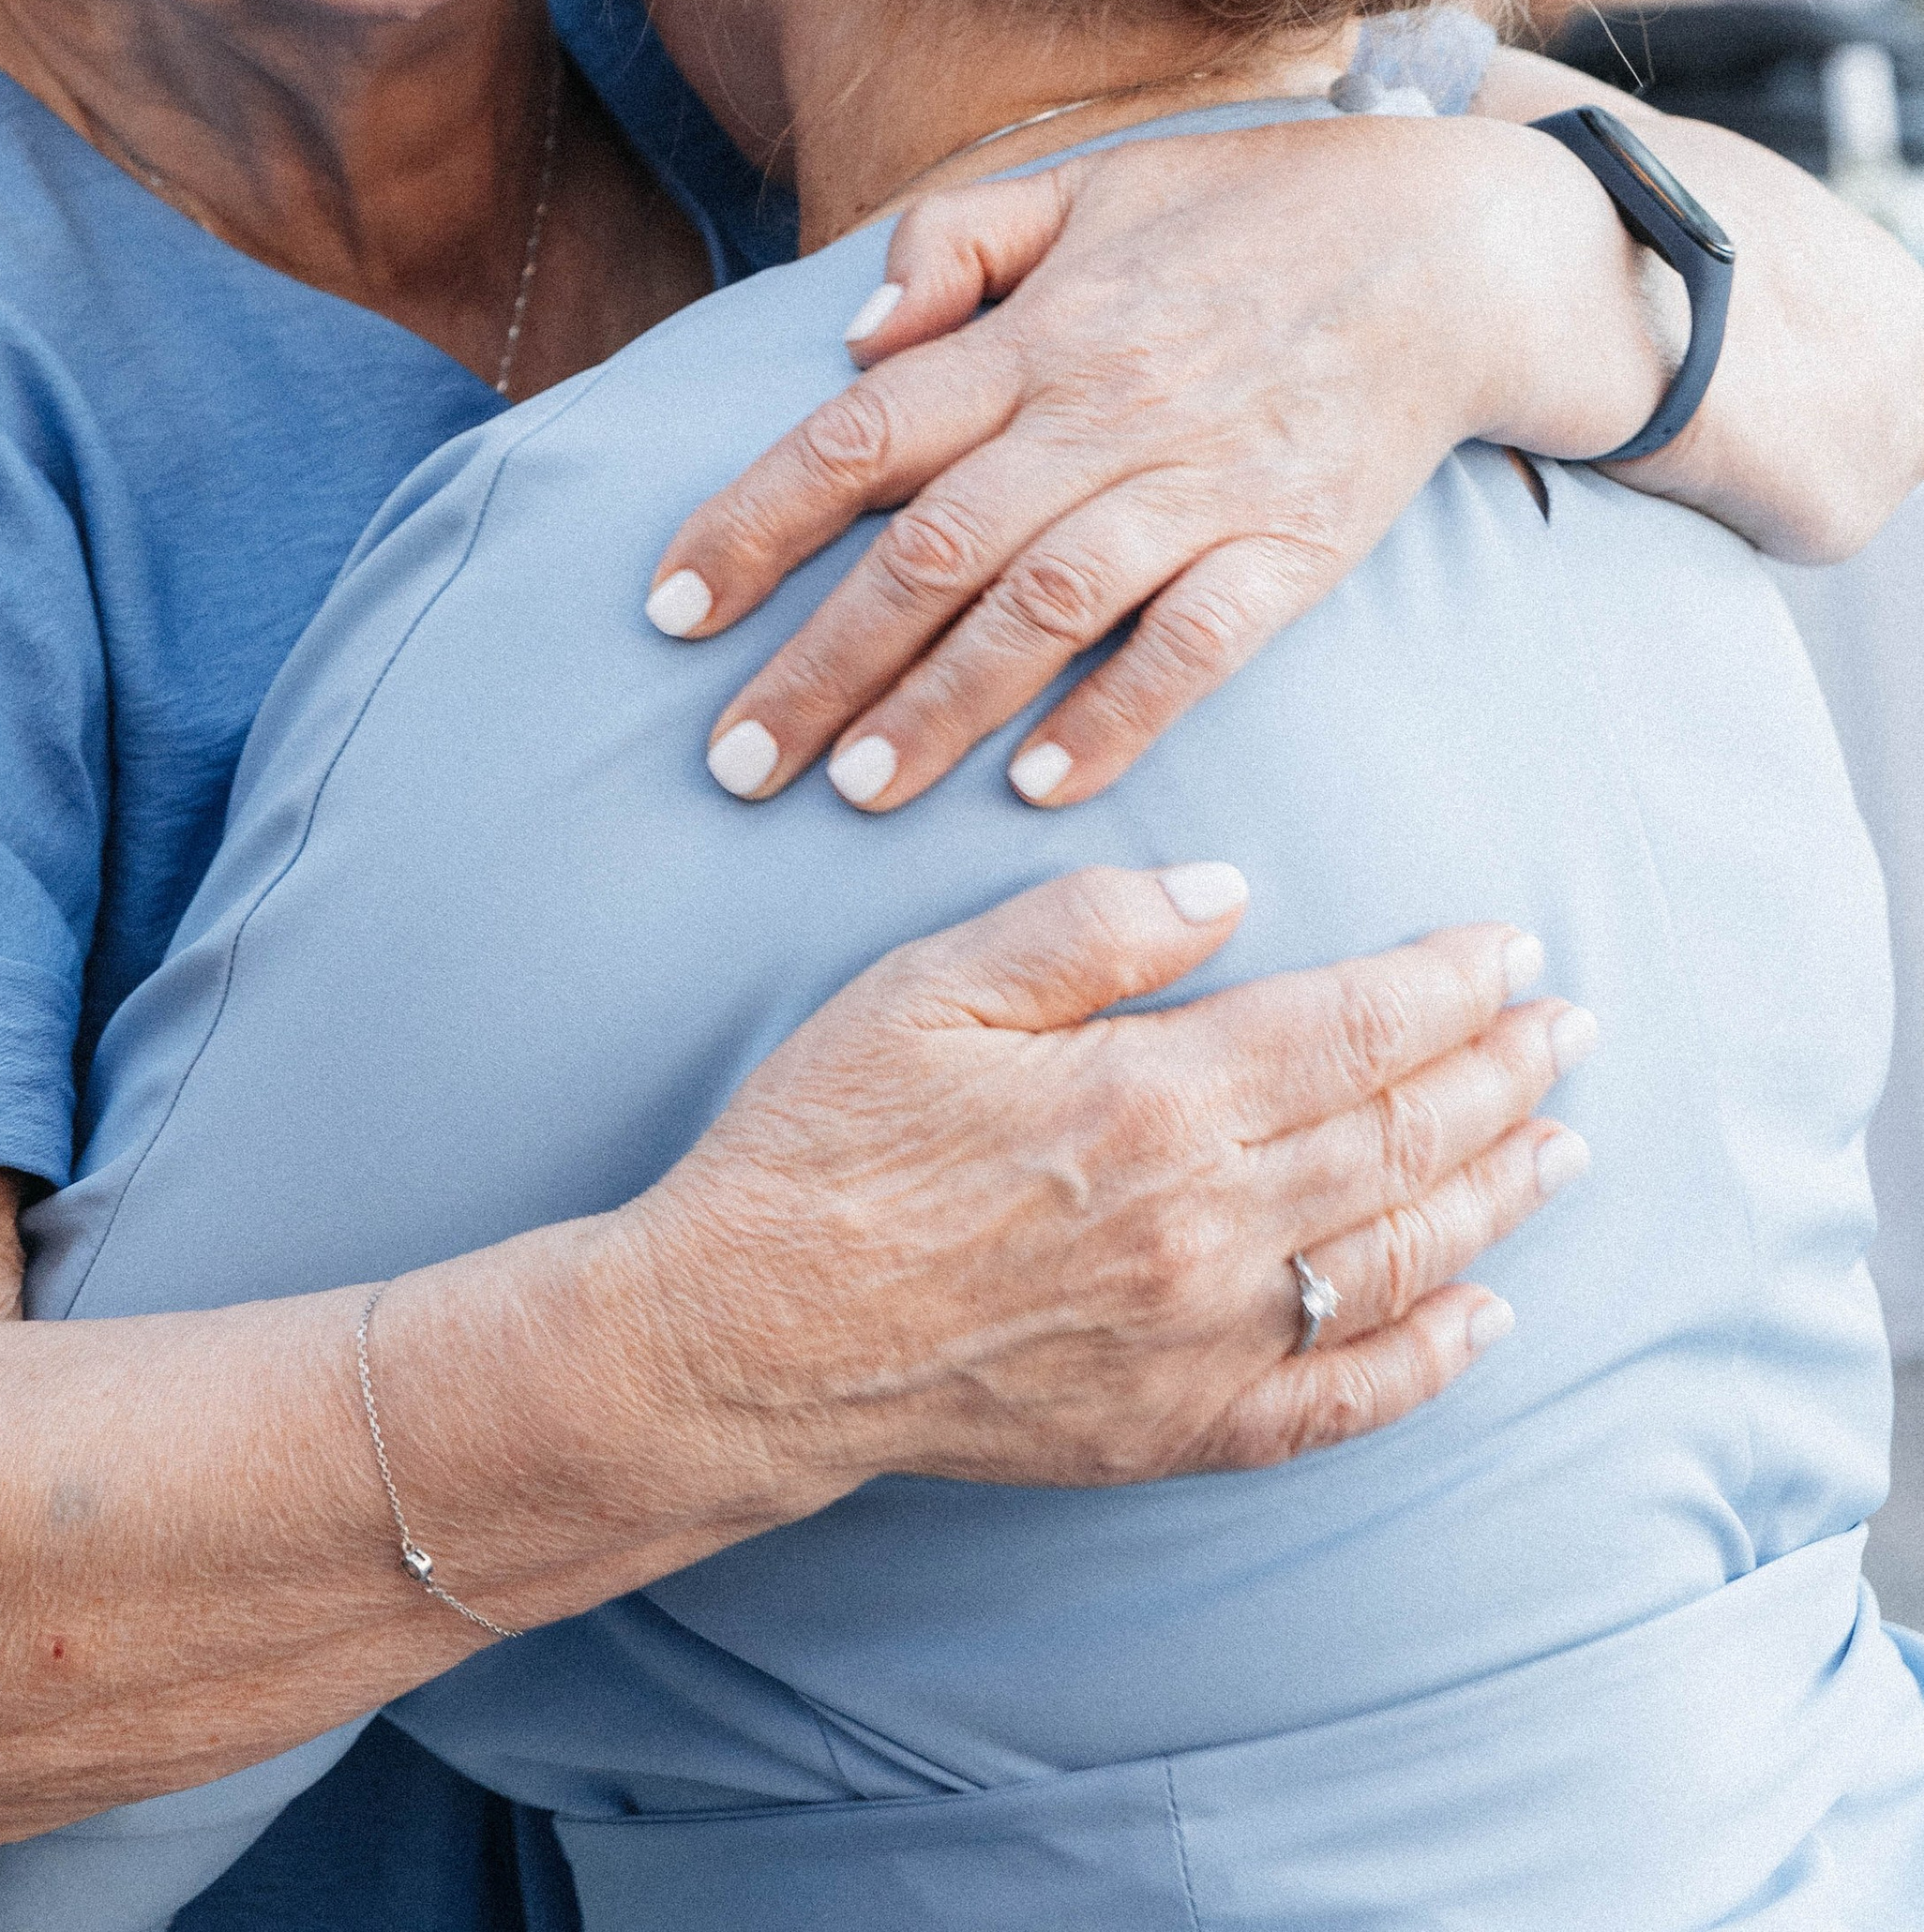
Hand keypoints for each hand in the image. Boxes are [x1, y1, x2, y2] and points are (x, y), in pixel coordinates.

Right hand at [638, 867, 1588, 1492]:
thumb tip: (1228, 888)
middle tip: (1568, 1025)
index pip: (1350, 1029)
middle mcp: (1203, 1226)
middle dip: (1500, 1073)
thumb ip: (1089, 927)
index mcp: (1150, 1100)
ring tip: (1561, 1141)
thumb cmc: (825, 1143)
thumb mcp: (932, 987)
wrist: (748, 1336)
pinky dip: (1428, 1359)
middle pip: (1399, 1138)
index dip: (1447, 985)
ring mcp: (1200, 1341)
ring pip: (1397, 1259)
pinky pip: (1339, 1401)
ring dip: (1495, 1194)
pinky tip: (1483, 1315)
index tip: (1512, 947)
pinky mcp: (1174, 1428)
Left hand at [647, 115, 1662, 809]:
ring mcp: (1204, 483)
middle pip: (931, 549)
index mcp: (1038, 330)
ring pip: (1044, 608)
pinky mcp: (1295, 547)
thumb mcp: (1086, 187)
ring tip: (850, 792)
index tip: (668, 609)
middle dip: (818, 664)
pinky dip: (1115, 716)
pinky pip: (1195, 645)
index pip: (860, 433)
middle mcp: (1106, 409)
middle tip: (731, 764)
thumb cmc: (1246, 215)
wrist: (1454, 245)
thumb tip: (855, 340)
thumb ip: (955, 245)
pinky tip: (1037, 785)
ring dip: (940, 707)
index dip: (754, 523)